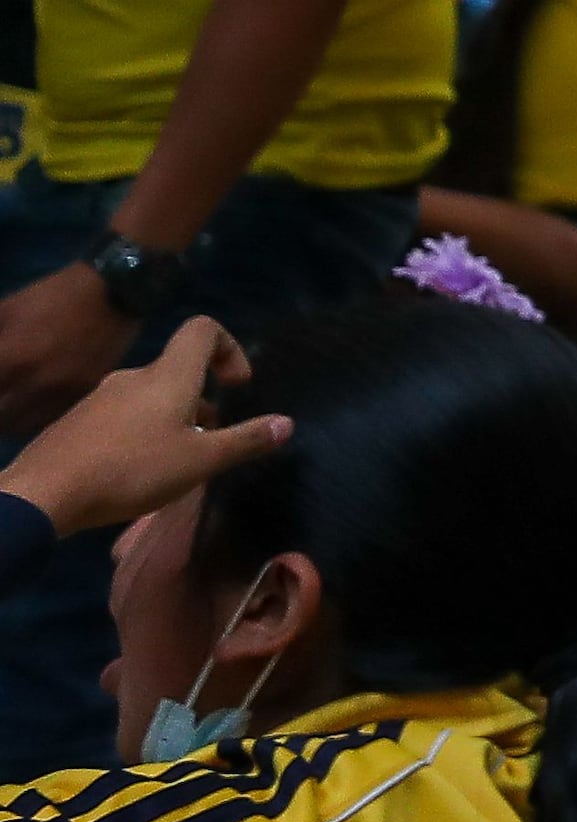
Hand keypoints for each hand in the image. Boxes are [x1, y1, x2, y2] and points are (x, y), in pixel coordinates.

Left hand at [0, 264, 128, 440]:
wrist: (115, 291)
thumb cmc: (53, 297)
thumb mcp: (6, 310)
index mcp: (11, 360)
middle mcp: (36, 384)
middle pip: (1, 422)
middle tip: (2, 393)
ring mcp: (64, 393)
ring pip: (25, 429)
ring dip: (12, 421)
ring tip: (12, 406)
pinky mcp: (85, 396)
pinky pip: (53, 421)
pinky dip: (38, 419)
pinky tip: (36, 405)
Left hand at [0, 319, 279, 526]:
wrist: (44, 492)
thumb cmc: (131, 469)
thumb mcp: (199, 463)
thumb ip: (245, 441)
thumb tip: (287, 423)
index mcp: (169, 375)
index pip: (203, 329)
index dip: (229, 347)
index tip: (236, 386)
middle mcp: (134, 376)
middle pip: (178, 370)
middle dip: (201, 399)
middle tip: (209, 440)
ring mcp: (101, 398)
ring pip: (149, 396)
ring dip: (170, 418)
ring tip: (174, 461)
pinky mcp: (78, 422)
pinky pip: (121, 415)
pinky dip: (139, 432)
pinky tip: (134, 471)